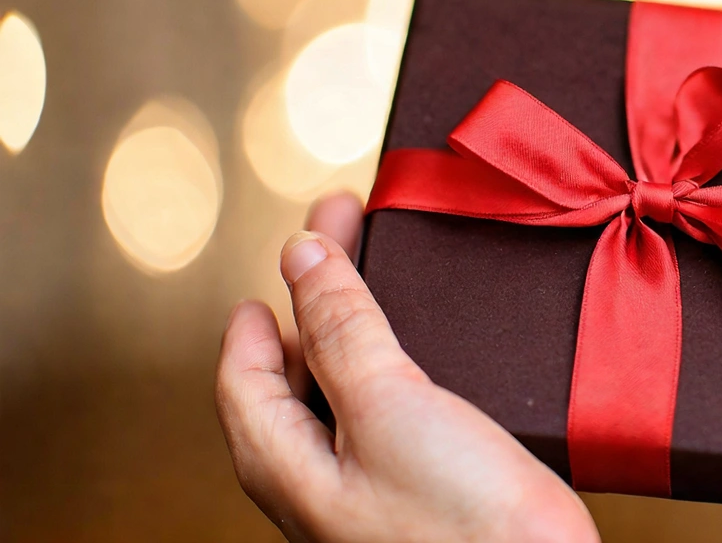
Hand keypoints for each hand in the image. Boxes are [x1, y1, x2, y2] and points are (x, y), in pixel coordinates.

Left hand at [215, 192, 599, 542]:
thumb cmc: (460, 523)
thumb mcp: (386, 405)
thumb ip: (339, 328)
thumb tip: (299, 257)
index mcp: (284, 465)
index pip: (245, 366)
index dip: (273, 291)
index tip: (307, 232)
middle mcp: (318, 480)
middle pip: (296, 369)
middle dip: (319, 292)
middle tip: (352, 225)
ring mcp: (372, 486)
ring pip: (346, 387)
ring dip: (362, 320)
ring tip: (392, 270)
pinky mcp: (424, 488)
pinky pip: (392, 410)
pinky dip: (400, 358)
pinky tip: (434, 344)